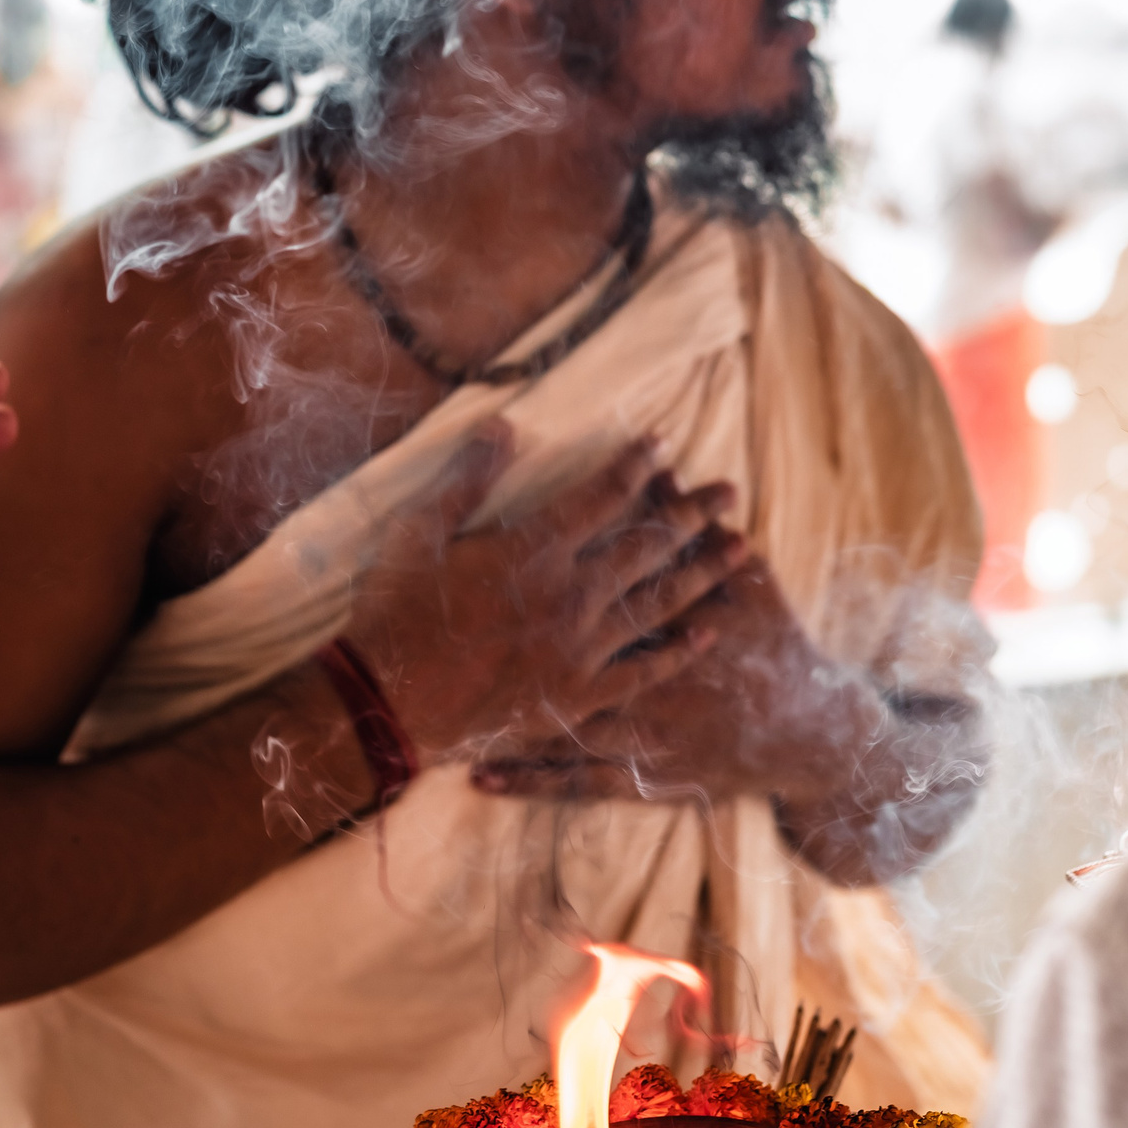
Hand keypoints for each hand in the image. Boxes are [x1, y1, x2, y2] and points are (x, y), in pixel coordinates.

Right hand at [343, 425, 751, 765]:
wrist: (385, 702)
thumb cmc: (395, 612)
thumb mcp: (420, 531)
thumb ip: (468, 478)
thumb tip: (502, 424)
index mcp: (534, 551)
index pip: (602, 496)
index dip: (636, 465)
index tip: (665, 442)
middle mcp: (569, 596)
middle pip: (646, 546)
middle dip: (692, 513)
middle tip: (730, 492)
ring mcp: (578, 650)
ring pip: (657, 605)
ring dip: (703, 574)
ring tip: (742, 549)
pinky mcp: (574, 697)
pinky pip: (639, 674)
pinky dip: (676, 655)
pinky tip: (707, 636)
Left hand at [471, 555, 871, 806]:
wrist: (811, 736)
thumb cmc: (781, 653)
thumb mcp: (754, 585)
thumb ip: (702, 529)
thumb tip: (667, 476)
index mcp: (654, 621)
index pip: (588, 585)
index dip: (533, 578)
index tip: (482, 553)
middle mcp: (635, 678)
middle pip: (557, 655)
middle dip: (498, 639)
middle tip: (438, 629)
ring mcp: (635, 733)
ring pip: (550, 724)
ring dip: (493, 719)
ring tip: (431, 714)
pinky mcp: (639, 776)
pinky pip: (573, 781)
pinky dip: (527, 780)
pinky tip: (479, 779)